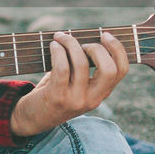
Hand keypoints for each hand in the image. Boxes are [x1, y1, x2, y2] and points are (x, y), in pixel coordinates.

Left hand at [9, 31, 129, 136]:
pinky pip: (62, 67)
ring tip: (61, 38)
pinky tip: (53, 45)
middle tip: (81, 43)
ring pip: (82, 63)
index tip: (105, 35)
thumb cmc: (55, 93)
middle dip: (97, 48)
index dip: (117, 49)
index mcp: (102, 93)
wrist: (33, 118)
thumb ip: (86, 68)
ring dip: (71, 43)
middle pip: (109, 69)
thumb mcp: (77, 85)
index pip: (122, 70)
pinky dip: (58, 51)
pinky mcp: (57, 97)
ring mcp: (75, 99)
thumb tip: (87, 37)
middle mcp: (92, 99)